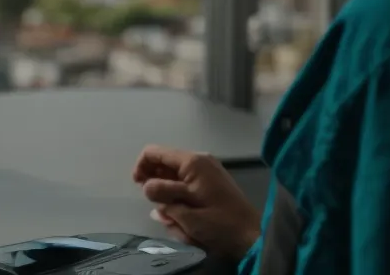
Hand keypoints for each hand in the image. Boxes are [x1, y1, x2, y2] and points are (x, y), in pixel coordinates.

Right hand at [133, 144, 262, 259]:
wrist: (251, 236)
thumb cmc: (219, 223)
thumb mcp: (187, 212)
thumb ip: (163, 196)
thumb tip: (147, 188)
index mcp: (192, 162)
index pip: (154, 153)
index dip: (141, 167)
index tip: (138, 188)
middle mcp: (199, 161)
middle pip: (163, 165)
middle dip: (156, 186)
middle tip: (161, 209)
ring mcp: (206, 171)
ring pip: (173, 178)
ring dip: (168, 197)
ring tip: (176, 219)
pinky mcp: (210, 183)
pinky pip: (185, 186)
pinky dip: (179, 199)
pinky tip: (183, 218)